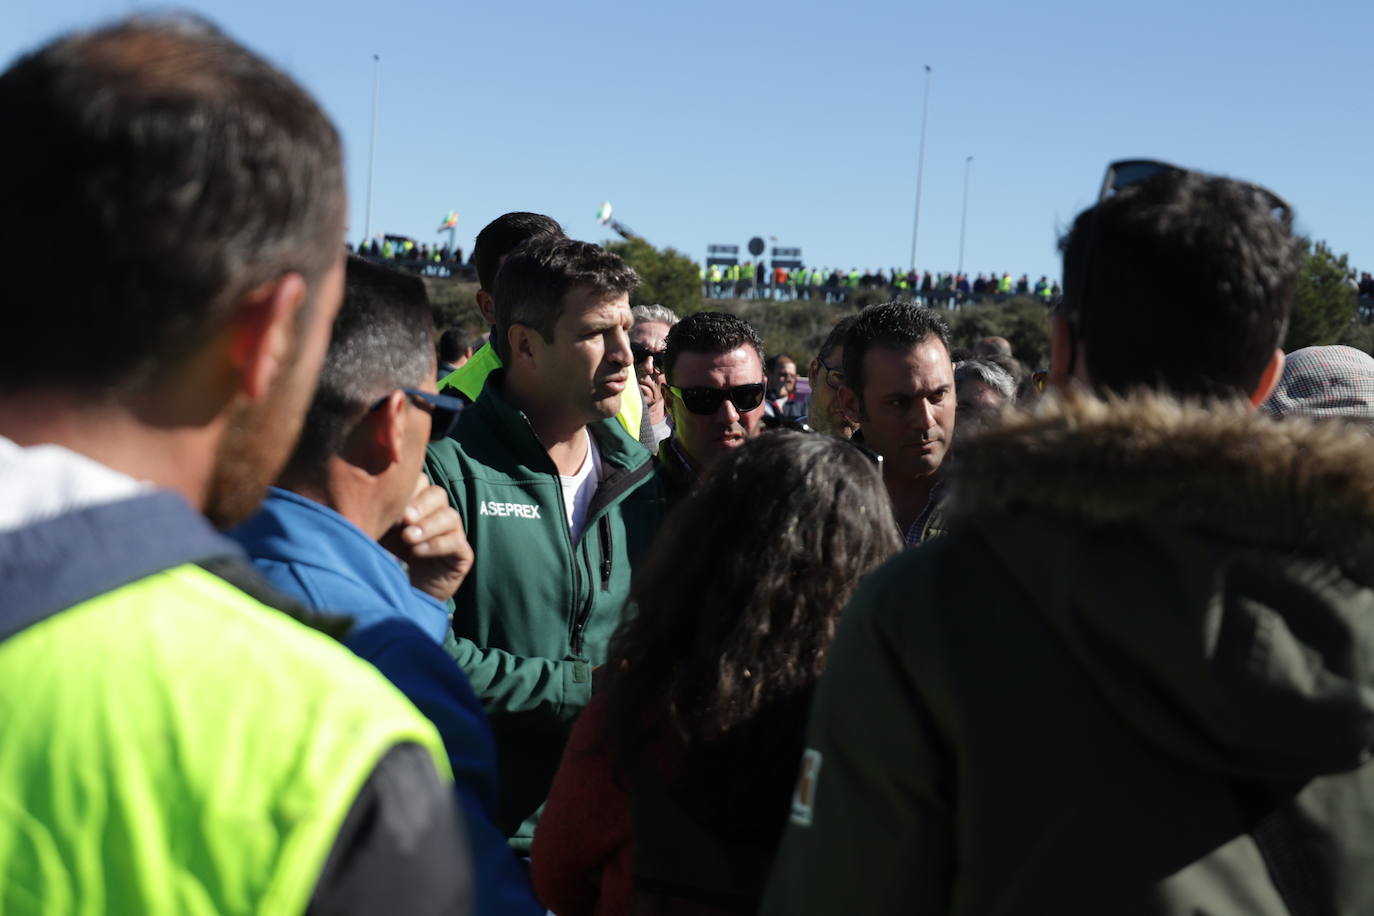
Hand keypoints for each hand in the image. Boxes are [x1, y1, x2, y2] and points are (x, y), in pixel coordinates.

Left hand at [380, 475, 472, 601]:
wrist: (404, 595)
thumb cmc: (388, 560)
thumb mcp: (379, 534)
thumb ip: (373, 516)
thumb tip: (358, 503)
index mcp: (418, 503)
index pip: (420, 481)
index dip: (408, 489)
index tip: (389, 505)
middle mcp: (438, 514)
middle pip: (437, 494)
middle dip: (420, 504)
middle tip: (404, 519)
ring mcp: (453, 533)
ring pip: (450, 516)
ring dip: (428, 525)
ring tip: (408, 538)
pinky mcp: (462, 553)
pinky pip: (456, 541)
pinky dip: (436, 544)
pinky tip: (417, 552)